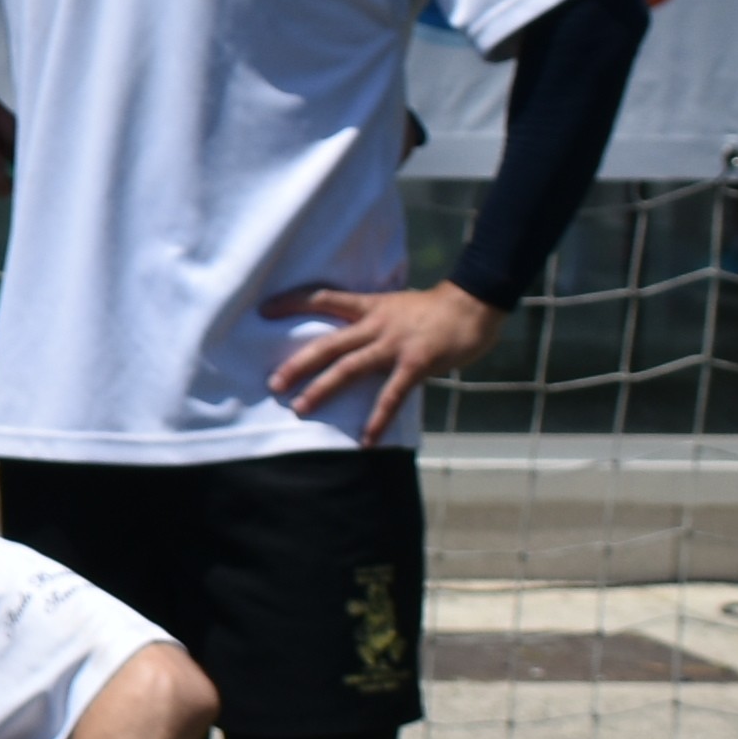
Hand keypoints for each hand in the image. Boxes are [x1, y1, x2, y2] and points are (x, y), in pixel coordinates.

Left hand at [262, 278, 500, 440]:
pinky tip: (367, 440)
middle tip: (273, 383)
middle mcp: (376, 324)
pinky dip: (378, 419)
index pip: (322, 298)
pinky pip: (392, 395)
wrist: (473, 304)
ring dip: (323, 389)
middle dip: (298, 363)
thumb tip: (350, 339)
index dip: (292, 303)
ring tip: (300, 408)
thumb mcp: (396, 306)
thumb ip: (372, 321)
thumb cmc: (435, 309)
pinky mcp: (416, 364)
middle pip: (328, 343)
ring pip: (350, 367)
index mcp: (369, 306)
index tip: (264, 310)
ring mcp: (394, 344)